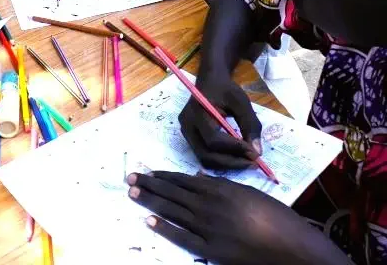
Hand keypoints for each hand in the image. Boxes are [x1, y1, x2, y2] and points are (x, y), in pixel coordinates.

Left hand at [128, 171, 350, 264]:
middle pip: (172, 192)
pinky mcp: (211, 250)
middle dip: (149, 184)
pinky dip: (165, 228)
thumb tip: (200, 177)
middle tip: (130, 177)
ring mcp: (208, 228)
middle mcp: (209, 205)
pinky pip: (183, 238)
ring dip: (151, 200)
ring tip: (133, 193)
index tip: (148, 171)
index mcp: (220, 189)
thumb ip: (223, 185)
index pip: (183, 179)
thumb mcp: (250, 193)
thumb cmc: (277, 218)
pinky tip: (150, 221)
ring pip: (173, 210)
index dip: (163, 175)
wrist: (293, 248)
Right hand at [179, 76, 262, 168]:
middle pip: (205, 154)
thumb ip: (250, 125)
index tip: (255, 153)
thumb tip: (257, 152)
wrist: (210, 81)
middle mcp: (187, 124)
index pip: (213, 139)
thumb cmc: (226, 89)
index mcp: (197, 112)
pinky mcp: (189, 136)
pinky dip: (221, 160)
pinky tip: (236, 156)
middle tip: (253, 163)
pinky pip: (203, 154)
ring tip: (246, 161)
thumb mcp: (241, 102)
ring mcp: (185, 132)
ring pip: (203, 157)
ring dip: (227, 164)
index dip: (234, 149)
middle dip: (231, 162)